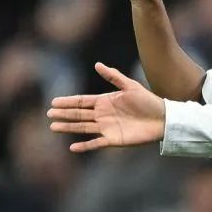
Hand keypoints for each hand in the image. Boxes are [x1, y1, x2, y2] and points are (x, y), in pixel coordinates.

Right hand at [48, 63, 166, 151]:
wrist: (163, 119)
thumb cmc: (148, 101)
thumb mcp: (130, 86)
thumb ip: (114, 76)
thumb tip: (97, 64)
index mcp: (105, 101)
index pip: (82, 101)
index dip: (68, 101)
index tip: (54, 101)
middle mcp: (103, 115)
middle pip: (79, 114)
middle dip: (64, 113)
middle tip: (49, 113)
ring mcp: (107, 128)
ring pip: (83, 127)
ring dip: (69, 127)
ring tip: (54, 127)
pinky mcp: (113, 139)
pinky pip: (96, 143)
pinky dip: (84, 146)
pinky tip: (72, 147)